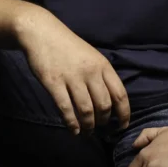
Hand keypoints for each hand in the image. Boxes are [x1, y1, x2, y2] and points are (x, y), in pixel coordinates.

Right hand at [18, 8, 129, 134]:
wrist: (43, 33)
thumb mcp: (92, 57)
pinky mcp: (54, 83)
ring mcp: (72, 78)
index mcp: (103, 66)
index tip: (123, 126)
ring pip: (86, 110)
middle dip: (104, 122)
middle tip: (101, 129)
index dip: (124, 113)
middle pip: (104, 105)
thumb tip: (111, 101)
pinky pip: (66, 108)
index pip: (120, 94)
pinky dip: (72, 123)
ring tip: (87, 133)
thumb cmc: (69, 47)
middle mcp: (91, 73)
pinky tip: (74, 130)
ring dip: (88, 126)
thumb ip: (101, 76)